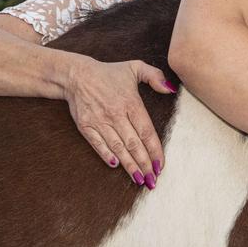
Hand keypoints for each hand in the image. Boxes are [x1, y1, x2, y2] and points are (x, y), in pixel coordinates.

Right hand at [64, 57, 175, 188]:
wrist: (76, 74)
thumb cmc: (109, 73)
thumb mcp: (136, 67)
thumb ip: (156, 76)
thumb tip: (171, 89)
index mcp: (131, 102)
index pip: (147, 131)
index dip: (155, 150)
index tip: (160, 164)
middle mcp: (116, 114)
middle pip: (134, 144)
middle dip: (144, 164)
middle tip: (152, 179)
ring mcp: (100, 120)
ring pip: (118, 147)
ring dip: (129, 165)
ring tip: (139, 179)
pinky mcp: (85, 126)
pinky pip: (98, 144)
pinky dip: (106, 155)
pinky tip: (115, 165)